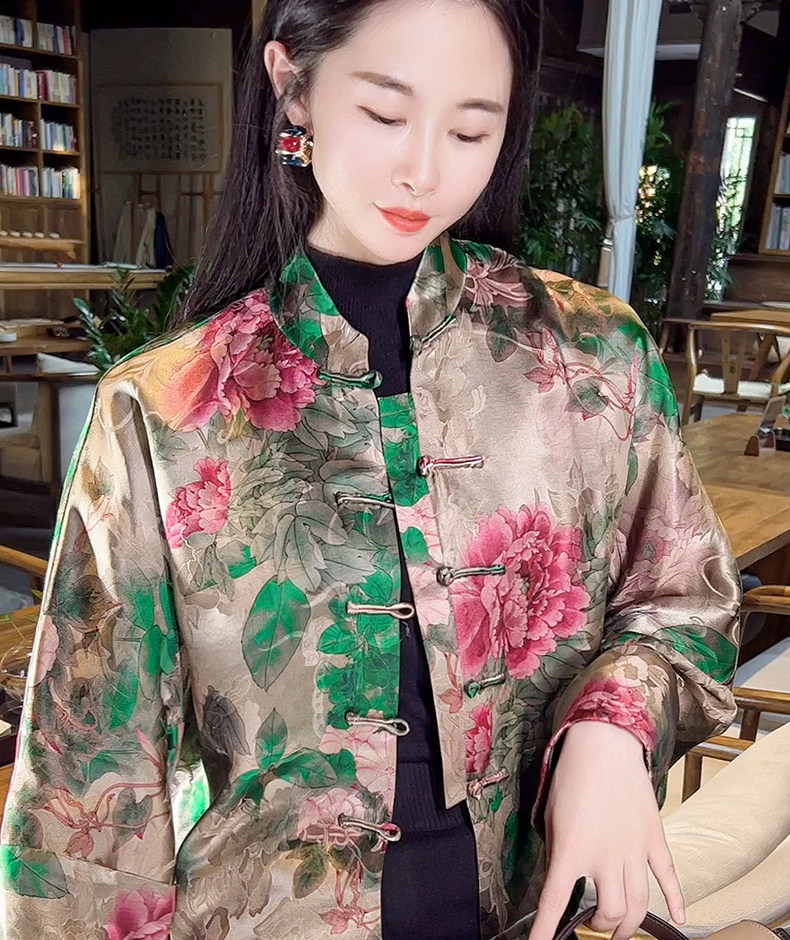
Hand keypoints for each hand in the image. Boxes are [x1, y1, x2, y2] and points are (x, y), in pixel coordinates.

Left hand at [530, 721, 685, 939]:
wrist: (603, 745)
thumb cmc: (571, 776)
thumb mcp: (550, 816)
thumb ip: (558, 852)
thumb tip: (562, 879)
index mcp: (572, 851)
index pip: (556, 904)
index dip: (545, 932)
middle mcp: (605, 857)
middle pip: (611, 913)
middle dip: (600, 927)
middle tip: (591, 924)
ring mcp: (634, 850)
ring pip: (639, 905)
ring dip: (629, 924)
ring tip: (618, 929)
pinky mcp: (653, 838)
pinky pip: (668, 877)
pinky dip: (676, 901)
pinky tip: (678, 918)